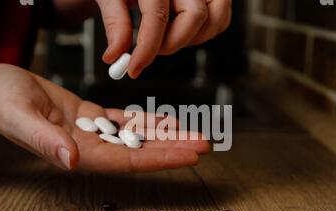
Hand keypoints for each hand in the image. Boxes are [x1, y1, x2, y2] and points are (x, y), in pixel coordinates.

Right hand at [0, 62, 209, 172]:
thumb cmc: (2, 104)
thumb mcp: (20, 118)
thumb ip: (46, 141)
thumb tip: (71, 161)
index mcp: (78, 154)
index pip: (128, 160)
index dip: (161, 158)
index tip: (189, 156)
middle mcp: (90, 148)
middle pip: (140, 151)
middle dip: (173, 148)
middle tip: (204, 144)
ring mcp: (92, 133)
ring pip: (136, 136)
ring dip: (166, 134)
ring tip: (193, 132)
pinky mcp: (90, 117)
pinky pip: (124, 121)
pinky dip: (146, 121)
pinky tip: (166, 120)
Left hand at [96, 0, 231, 77]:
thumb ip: (116, 23)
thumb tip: (115, 56)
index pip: (157, 16)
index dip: (146, 49)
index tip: (134, 69)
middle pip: (194, 16)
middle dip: (173, 43)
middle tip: (153, 49)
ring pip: (215, 18)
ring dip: (193, 40)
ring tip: (167, 38)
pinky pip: (221, 18)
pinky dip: (205, 33)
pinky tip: (181, 31)